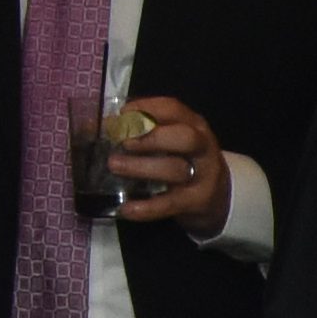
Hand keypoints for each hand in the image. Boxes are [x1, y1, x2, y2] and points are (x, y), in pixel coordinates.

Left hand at [106, 96, 226, 223]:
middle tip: (124, 142)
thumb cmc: (183, 159)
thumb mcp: (171, 140)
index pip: (174, 109)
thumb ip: (143, 131)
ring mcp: (202, 175)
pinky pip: (170, 204)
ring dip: (143, 167)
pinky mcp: (196, 201)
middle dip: (152, 137)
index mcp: (193, 124)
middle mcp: (202, 147)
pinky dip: (147, 208)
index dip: (147, 108)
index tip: (122, 114)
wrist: (217, 195)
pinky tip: (126, 209)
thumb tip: (99, 126)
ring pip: (175, 170)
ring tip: (114, 166)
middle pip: (185, 138)